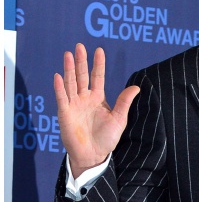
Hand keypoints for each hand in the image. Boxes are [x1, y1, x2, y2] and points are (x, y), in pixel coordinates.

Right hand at [54, 43, 139, 178]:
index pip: (98, 77)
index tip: (99, 50)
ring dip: (69, 70)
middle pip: (82, 76)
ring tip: (69, 55)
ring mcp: (74, 105)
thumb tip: (136, 87)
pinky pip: (62, 98)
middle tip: (79, 46)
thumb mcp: (119, 119)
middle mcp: (84, 99)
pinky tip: (59, 76)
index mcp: (98, 98)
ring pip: (71, 84)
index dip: (98, 64)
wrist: (94, 155)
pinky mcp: (65, 114)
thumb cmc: (107, 139)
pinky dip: (60, 88)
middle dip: (81, 62)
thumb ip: (124, 102)